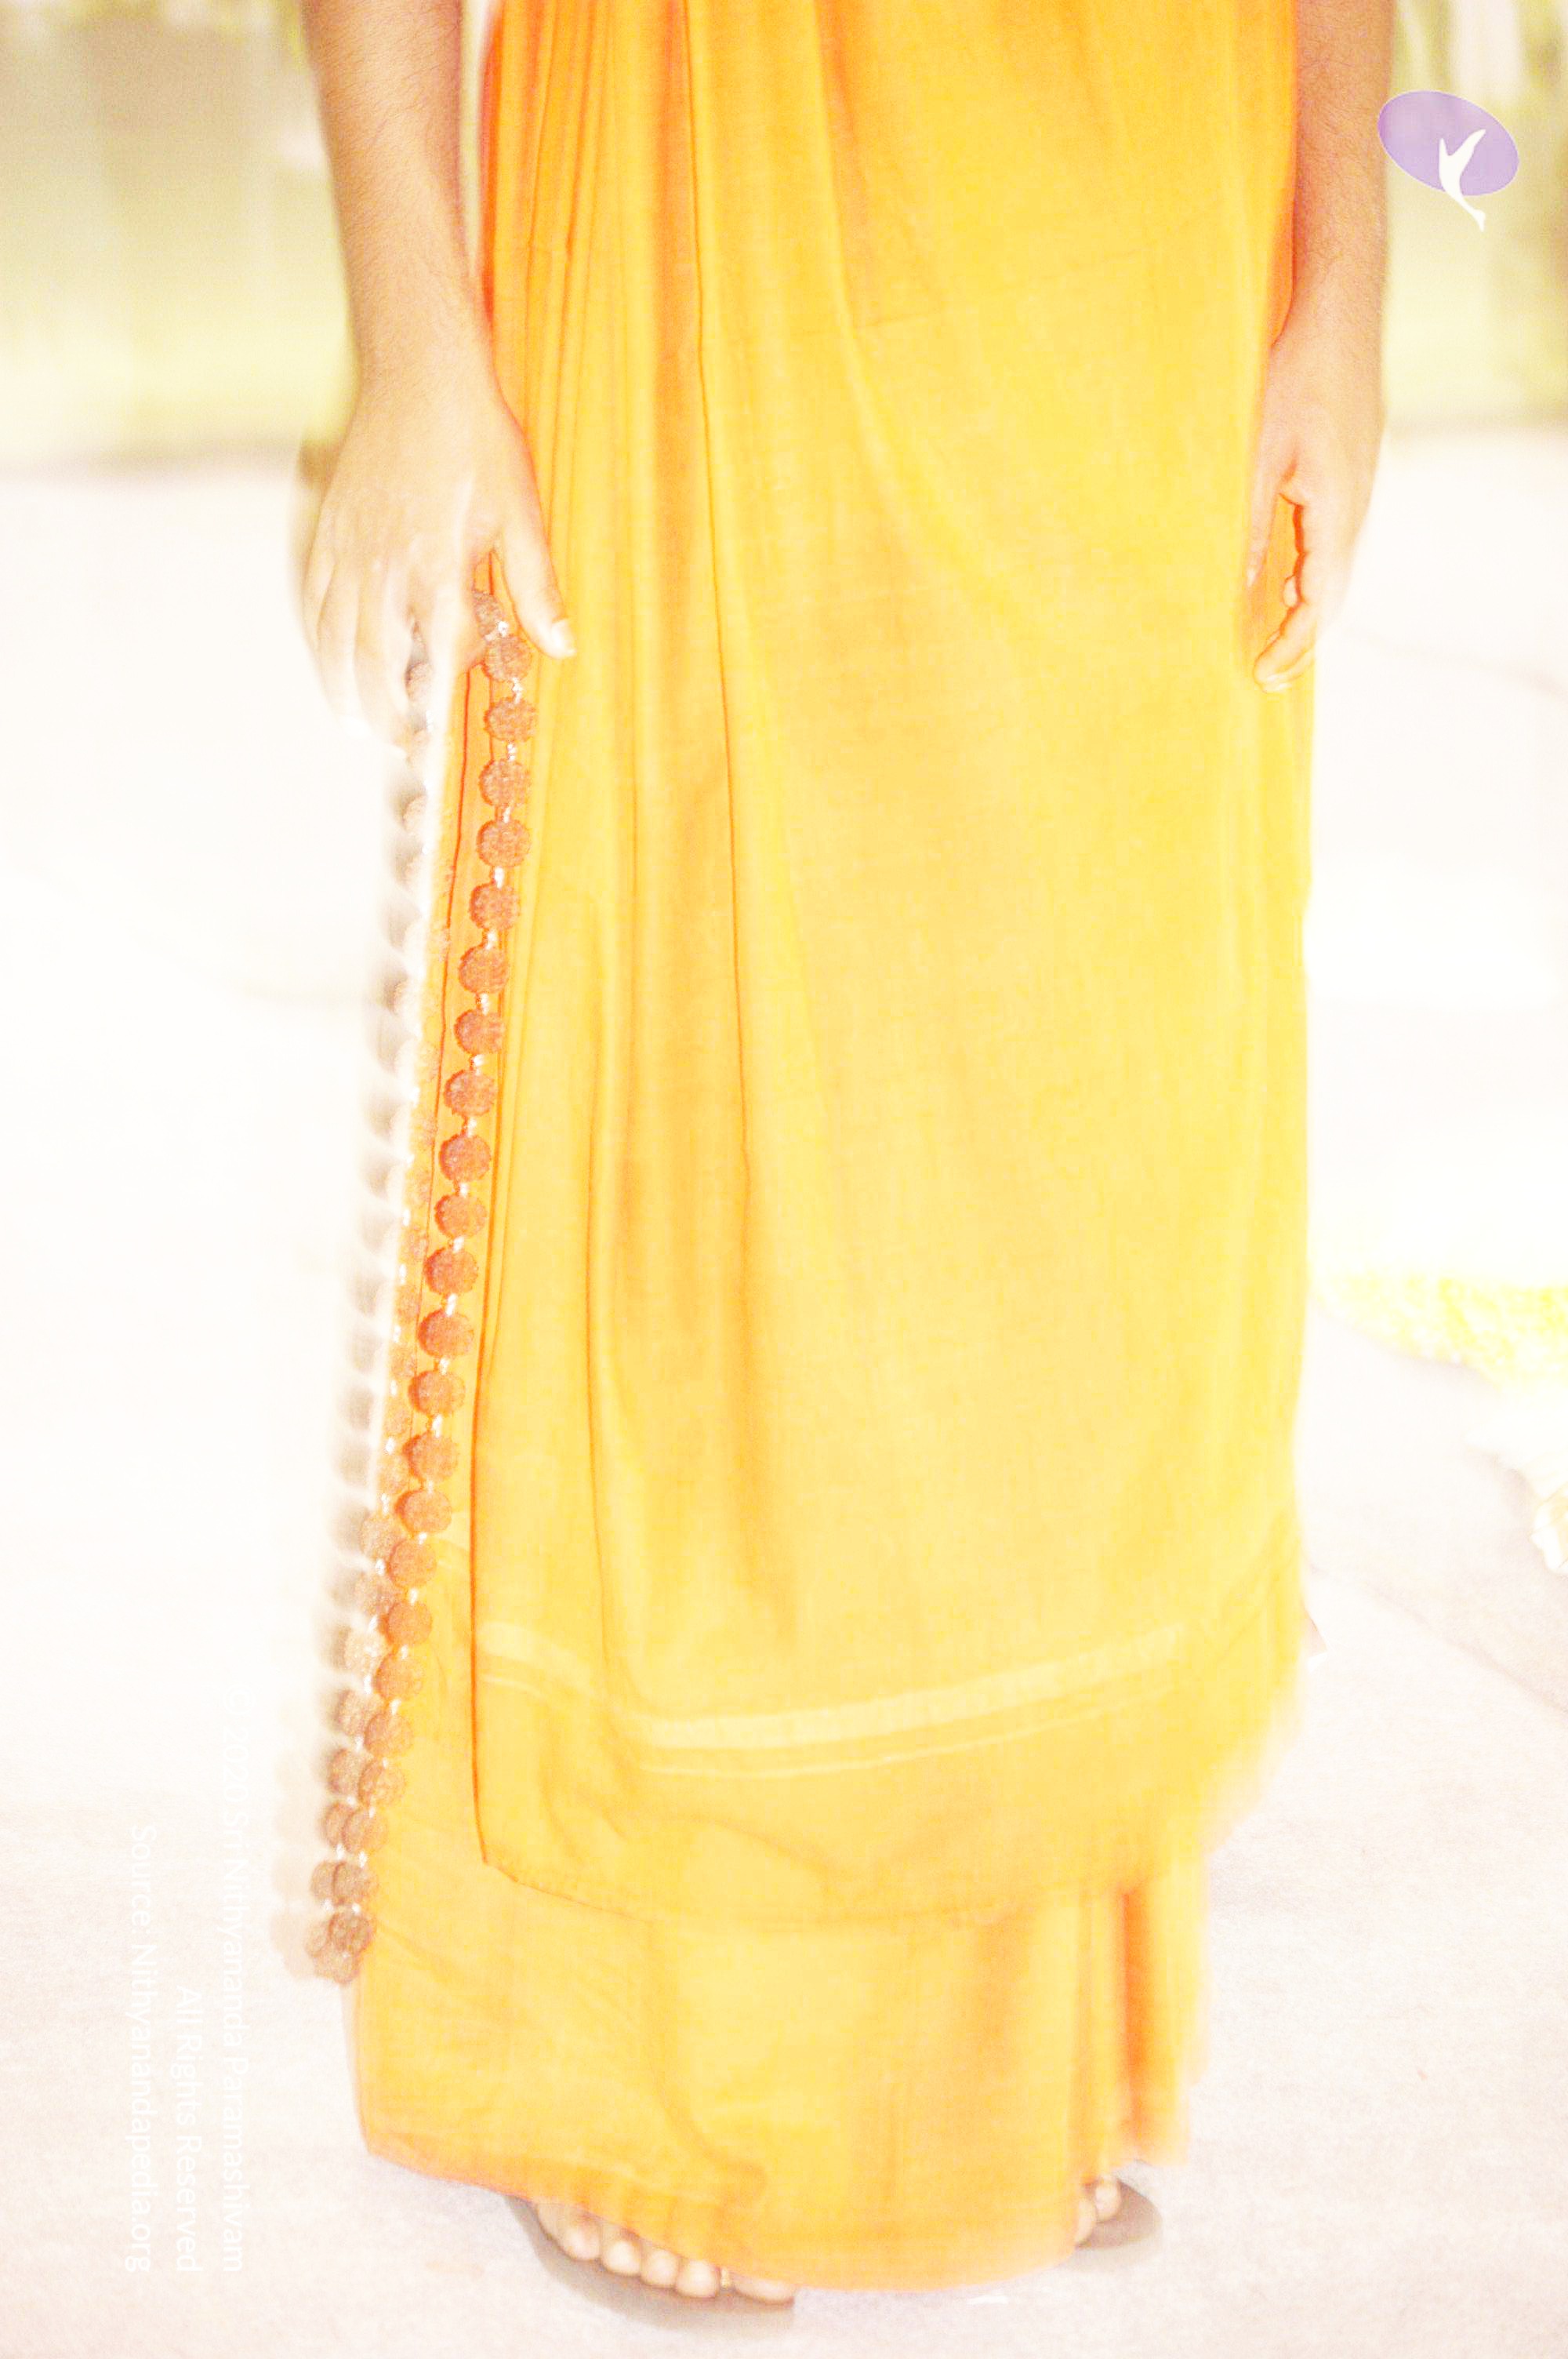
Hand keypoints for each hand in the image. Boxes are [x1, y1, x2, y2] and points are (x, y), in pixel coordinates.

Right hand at [295, 340, 574, 746]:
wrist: (419, 372)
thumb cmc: (475, 439)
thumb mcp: (521, 511)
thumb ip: (537, 585)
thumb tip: (562, 645)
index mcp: (438, 566)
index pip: (437, 654)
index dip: (440, 699)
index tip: (444, 734)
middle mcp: (385, 565)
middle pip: (374, 659)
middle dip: (383, 709)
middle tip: (396, 742)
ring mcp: (349, 547)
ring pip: (335, 635)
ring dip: (343, 684)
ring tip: (355, 721)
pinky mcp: (329, 527)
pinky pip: (314, 595)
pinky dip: (318, 634)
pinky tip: (327, 654)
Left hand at [1244, 290, 1384, 691]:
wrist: (1339, 315)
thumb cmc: (1295, 375)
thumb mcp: (1256, 456)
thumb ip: (1247, 526)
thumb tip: (1235, 589)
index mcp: (1335, 510)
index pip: (1321, 601)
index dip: (1294, 645)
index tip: (1263, 672)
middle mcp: (1356, 508)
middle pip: (1334, 596)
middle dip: (1301, 639)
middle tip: (1265, 672)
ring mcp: (1359, 491)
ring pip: (1336, 570)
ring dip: (1307, 608)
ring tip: (1273, 640)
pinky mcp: (1351, 476)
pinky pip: (1335, 543)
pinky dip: (1312, 574)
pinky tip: (1285, 580)